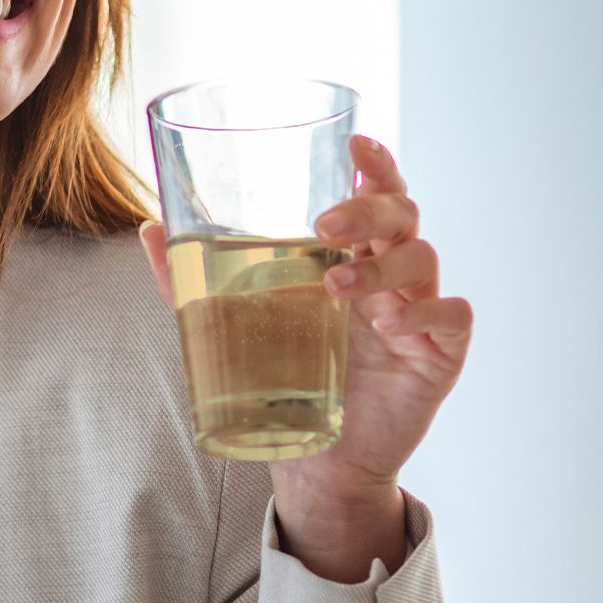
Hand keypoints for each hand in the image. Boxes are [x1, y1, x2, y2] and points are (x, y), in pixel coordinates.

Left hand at [139, 133, 473, 510]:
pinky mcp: (440, 354)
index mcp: (353, 253)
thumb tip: (149, 227)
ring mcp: (419, 310)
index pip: (377, 193)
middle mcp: (391, 273)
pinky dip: (426, 312)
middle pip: (402, 215)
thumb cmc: (285, 374)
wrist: (316, 458)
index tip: (356, 144)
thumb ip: (192, 275)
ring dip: (382, 267)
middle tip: (325, 226)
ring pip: (423, 259)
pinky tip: (391, 325)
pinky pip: (454, 316)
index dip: (376, 165)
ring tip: (337, 289)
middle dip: (369, 209)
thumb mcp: (233, 319)